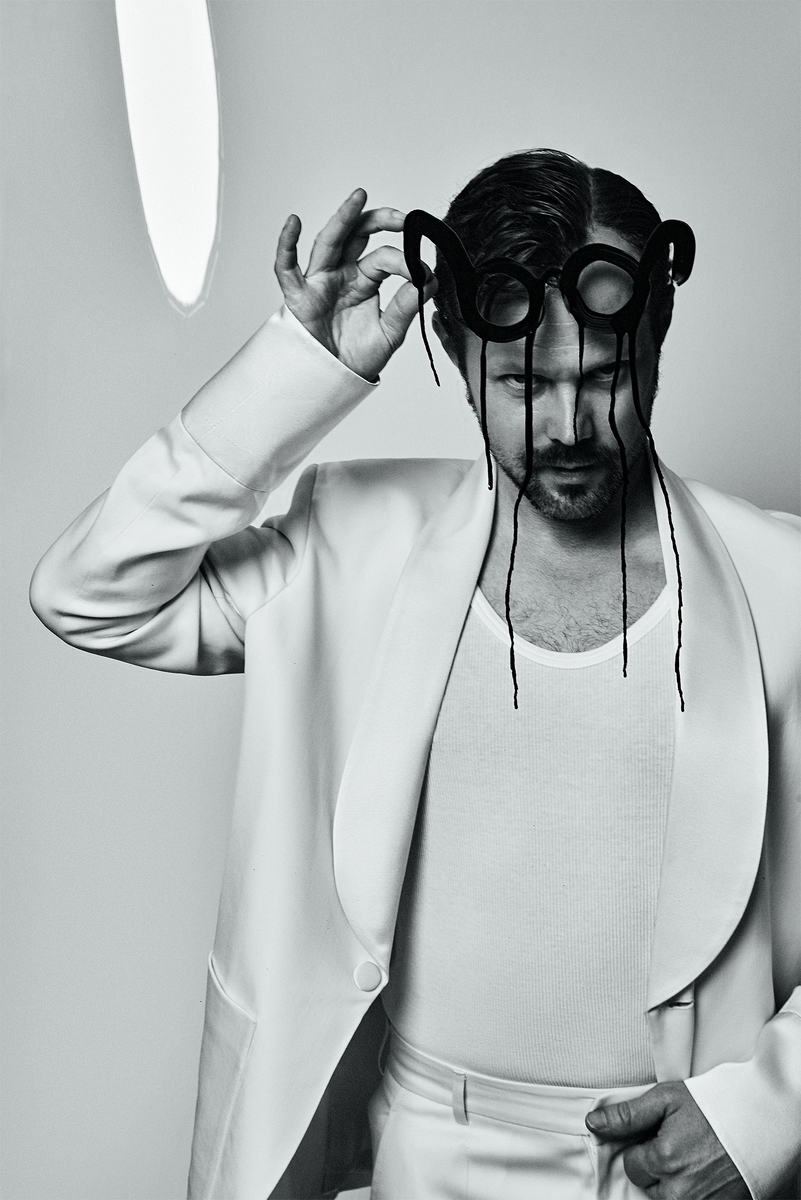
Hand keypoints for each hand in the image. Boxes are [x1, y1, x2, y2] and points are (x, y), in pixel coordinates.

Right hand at [274, 188, 435, 380]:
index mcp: (364, 280)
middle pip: (357, 236)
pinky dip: (287, 245)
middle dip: (378, 221)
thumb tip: (427, 279)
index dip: (403, 262)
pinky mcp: (299, 296)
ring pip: (329, 243)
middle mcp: (342, 275)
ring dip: (343, 218)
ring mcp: (319, 282)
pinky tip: (293, 223)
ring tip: (359, 196)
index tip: (421, 273)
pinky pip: (287, 268)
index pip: (384, 258)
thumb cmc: (356, 357)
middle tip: (401, 217)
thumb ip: (407, 306)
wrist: (334, 383)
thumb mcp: (390, 332)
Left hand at [585, 1082, 750, 1198]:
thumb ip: (627, 1115)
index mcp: (664, 1160)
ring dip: (674, 1181)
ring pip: (668, 1198)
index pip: (631, 1164)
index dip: (644, 1147)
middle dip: (658, 1166)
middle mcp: (680, 1190)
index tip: (661, 1135)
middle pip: (649, 1185)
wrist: (759, 1120)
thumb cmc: (713, 1106)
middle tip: (680, 1143)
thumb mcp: (666, 1099)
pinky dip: (693, 1190)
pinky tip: (704, 1172)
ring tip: (693, 1156)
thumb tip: (593, 1124)